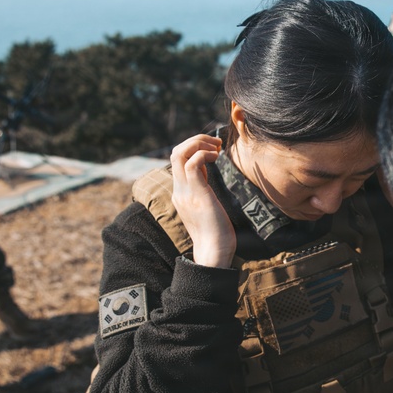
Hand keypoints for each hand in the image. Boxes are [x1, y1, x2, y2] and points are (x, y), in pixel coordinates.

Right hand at [170, 135, 236, 267]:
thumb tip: (207, 170)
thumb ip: (202, 187)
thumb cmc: (216, 232)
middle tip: (216, 143)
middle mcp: (178, 190)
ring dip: (199, 143)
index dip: (194, 148)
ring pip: (179, 153)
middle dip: (195, 140)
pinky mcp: (197, 193)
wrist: (214, 252)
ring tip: (216, 147)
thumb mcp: (206, 204)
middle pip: (175, 152)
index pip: (178, 160)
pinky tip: (217, 157)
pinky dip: (204, 153)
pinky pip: (193, 163)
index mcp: (180, 192)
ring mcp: (185, 191)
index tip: (213, 149)